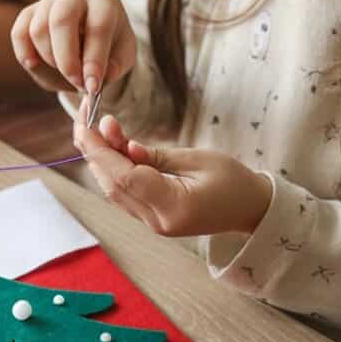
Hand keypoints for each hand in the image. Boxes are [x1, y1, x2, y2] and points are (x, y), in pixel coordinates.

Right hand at [10, 0, 135, 95]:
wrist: (89, 39)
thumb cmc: (109, 47)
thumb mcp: (121, 59)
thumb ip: (114, 67)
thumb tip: (96, 79)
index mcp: (105, 3)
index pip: (98, 27)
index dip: (94, 59)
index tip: (92, 86)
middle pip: (62, 20)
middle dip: (66, 59)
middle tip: (75, 82)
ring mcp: (49, 1)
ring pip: (39, 29)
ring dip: (49, 59)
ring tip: (64, 71)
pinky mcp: (29, 12)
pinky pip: (19, 33)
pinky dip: (25, 54)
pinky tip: (37, 65)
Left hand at [74, 103, 271, 237]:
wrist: (252, 210)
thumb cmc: (234, 181)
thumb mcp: (199, 159)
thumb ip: (157, 156)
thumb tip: (124, 145)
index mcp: (173, 206)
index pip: (125, 178)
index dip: (101, 150)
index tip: (88, 123)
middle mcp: (157, 221)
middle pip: (112, 185)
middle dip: (95, 150)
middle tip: (88, 117)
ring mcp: (153, 224)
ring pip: (113, 191)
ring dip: (101, 159)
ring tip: (98, 127)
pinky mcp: (152, 218)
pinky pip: (124, 194)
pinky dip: (112, 169)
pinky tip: (111, 147)